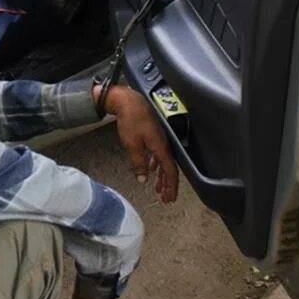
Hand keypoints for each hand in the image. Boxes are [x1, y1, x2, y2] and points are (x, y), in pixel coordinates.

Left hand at [98, 85, 178, 203]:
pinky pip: (158, 154)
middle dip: (168, 185)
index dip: (171, 186)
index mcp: (161, 147)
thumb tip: (143, 179)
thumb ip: (138, 164)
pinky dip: (156, 164)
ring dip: (161, 176)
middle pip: (169, 168)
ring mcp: (159, 138)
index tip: (169, 198)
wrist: (127, 100)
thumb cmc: (131, 120)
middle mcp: (163, 143)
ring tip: (157, 188)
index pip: (171, 171)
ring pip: (164, 161)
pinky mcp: (153, 134)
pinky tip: (151, 168)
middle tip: (165, 198)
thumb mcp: (132, 145)